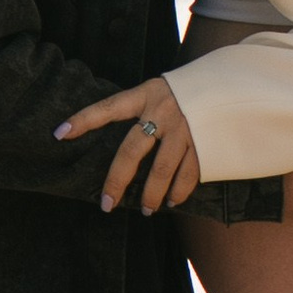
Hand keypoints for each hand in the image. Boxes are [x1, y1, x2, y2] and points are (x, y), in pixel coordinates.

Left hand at [57, 76, 202, 212]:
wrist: (233, 82)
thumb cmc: (188, 90)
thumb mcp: (160, 89)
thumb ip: (142, 109)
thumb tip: (120, 141)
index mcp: (147, 94)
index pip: (108, 108)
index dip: (83, 120)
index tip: (59, 133)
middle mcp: (163, 112)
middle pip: (131, 151)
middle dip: (116, 181)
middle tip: (107, 204)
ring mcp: (185, 129)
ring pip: (161, 170)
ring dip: (151, 195)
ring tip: (145, 210)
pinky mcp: (204, 143)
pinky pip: (188, 174)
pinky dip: (178, 192)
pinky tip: (171, 201)